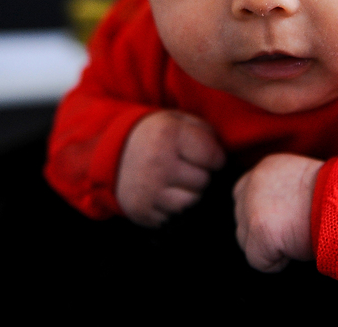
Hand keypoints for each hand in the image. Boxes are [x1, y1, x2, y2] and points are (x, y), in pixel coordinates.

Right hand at [116, 110, 225, 226]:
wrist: (112, 154)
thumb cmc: (154, 135)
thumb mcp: (177, 120)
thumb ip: (205, 132)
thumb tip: (226, 155)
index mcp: (169, 135)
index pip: (214, 157)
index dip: (215, 158)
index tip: (206, 157)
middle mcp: (159, 163)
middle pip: (204, 182)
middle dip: (202, 176)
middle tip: (189, 169)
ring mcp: (149, 190)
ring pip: (193, 202)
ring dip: (191, 194)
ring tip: (179, 182)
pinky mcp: (143, 211)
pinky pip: (175, 217)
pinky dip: (175, 208)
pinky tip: (167, 193)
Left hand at [233, 153, 323, 272]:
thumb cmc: (335, 197)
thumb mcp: (301, 182)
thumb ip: (279, 191)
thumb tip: (273, 214)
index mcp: (265, 168)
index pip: (243, 193)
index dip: (260, 212)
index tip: (281, 220)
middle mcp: (253, 182)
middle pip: (241, 219)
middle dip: (261, 231)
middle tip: (290, 231)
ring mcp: (252, 207)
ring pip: (246, 241)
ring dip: (269, 247)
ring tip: (296, 237)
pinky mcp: (259, 231)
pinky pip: (258, 261)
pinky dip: (276, 263)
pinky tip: (295, 249)